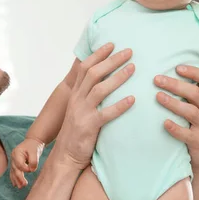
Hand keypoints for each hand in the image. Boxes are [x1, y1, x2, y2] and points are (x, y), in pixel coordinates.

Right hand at [10, 138, 44, 188]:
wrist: (32, 142)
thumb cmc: (34, 146)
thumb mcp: (35, 151)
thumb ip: (33, 161)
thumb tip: (31, 170)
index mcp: (16, 153)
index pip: (19, 164)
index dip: (25, 169)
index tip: (32, 169)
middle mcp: (13, 157)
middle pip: (15, 169)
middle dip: (19, 177)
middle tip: (24, 184)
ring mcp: (13, 161)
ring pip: (14, 172)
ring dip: (16, 180)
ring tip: (20, 187)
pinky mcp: (16, 164)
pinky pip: (14, 172)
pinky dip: (14, 178)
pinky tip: (16, 184)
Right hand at [53, 43, 134, 169]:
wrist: (66, 155)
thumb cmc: (77, 131)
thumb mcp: (79, 108)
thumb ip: (88, 95)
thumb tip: (103, 82)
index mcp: (75, 94)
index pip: (85, 68)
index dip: (98, 55)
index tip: (112, 44)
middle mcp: (77, 100)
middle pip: (93, 74)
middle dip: (111, 60)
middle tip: (129, 52)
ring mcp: (82, 113)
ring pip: (99, 90)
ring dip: (117, 77)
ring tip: (133, 68)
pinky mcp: (89, 126)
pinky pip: (106, 114)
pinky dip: (120, 106)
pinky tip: (133, 99)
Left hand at [154, 65, 198, 178]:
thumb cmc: (192, 123)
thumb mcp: (193, 106)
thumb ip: (185, 91)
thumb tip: (160, 72)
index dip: (194, 72)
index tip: (177, 67)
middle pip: (195, 93)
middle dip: (175, 85)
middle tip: (156, 79)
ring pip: (191, 112)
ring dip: (173, 103)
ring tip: (158, 96)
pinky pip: (187, 134)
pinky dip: (176, 128)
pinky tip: (164, 123)